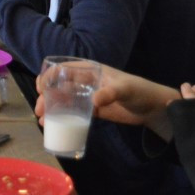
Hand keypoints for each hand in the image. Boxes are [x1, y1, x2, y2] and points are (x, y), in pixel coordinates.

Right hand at [34, 65, 181, 140]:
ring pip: (64, 100)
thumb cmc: (140, 91)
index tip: (41, 88)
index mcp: (91, 70)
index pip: (64, 69)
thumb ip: (110, 93)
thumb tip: (94, 101)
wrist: (154, 108)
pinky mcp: (93, 111)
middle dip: (46, 96)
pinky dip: (62, 118)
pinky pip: (73, 113)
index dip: (49, 76)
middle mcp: (86, 82)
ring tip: (42, 120)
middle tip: (40, 110)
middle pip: (59, 86)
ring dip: (51, 108)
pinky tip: (53, 125)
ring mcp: (89, 96)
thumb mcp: (125, 89)